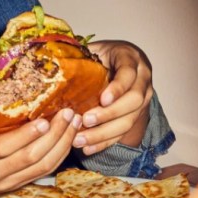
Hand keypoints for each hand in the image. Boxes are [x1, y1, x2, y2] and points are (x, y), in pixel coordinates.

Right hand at [0, 109, 81, 197]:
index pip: (2, 148)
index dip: (25, 135)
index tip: (43, 118)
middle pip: (29, 158)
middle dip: (53, 136)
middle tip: (68, 113)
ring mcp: (4, 183)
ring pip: (41, 168)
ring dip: (62, 145)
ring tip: (74, 123)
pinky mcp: (15, 186)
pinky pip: (42, 172)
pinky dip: (58, 155)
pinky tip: (68, 138)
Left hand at [72, 40, 152, 154]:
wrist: (118, 63)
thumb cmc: (101, 55)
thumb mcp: (93, 48)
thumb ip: (80, 53)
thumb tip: (54, 59)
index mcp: (130, 58)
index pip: (129, 73)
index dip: (118, 87)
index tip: (103, 99)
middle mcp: (142, 80)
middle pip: (134, 101)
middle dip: (110, 114)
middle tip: (86, 120)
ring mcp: (142, 99)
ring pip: (129, 120)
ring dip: (104, 133)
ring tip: (81, 140)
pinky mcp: (135, 116)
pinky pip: (123, 133)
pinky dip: (105, 142)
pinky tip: (88, 148)